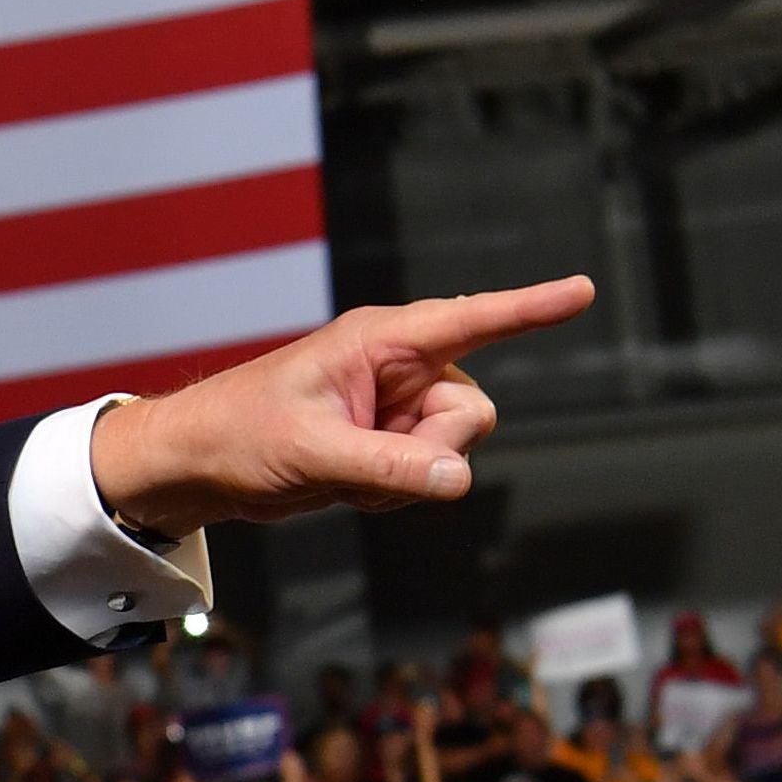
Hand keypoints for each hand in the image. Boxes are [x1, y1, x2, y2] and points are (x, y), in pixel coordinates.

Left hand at [86, 282, 592, 532]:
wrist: (199, 464)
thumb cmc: (238, 435)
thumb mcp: (310, 453)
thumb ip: (386, 467)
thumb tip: (456, 479)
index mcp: (380, 340)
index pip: (471, 320)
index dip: (530, 308)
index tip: (582, 290)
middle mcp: (399, 366)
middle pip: (471, 411)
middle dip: (434, 450)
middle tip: (366, 462)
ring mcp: (397, 406)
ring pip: (453, 449)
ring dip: (408, 477)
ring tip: (344, 472)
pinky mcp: (390, 441)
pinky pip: (427, 474)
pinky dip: (393, 491)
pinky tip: (347, 485)